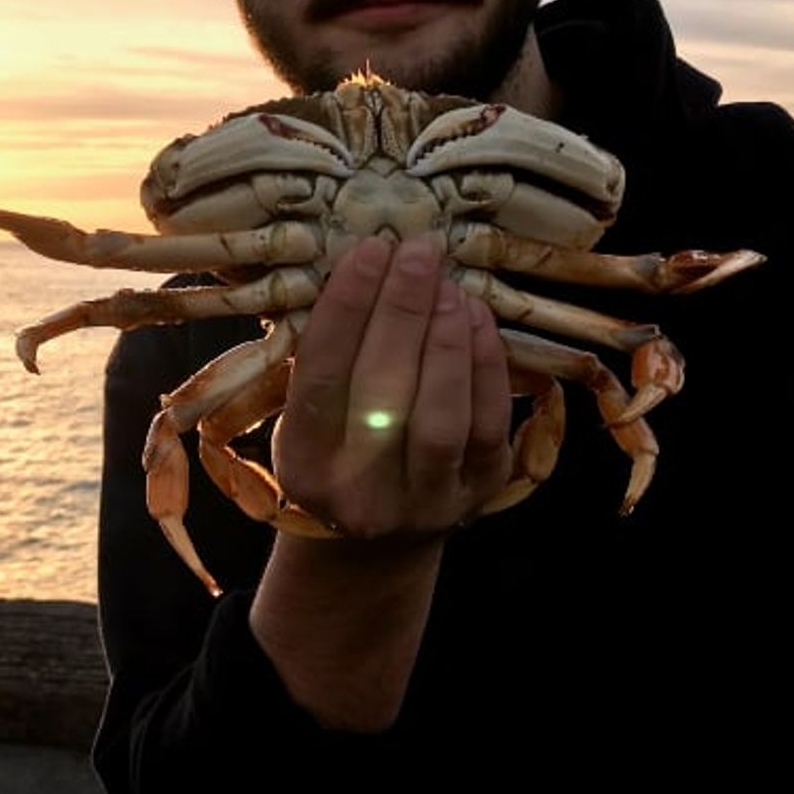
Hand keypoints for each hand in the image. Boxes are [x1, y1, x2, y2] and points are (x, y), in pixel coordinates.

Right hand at [251, 234, 512, 729]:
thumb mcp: (304, 414)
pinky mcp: (479, 494)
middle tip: (416, 252)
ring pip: (440, 416)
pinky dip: (486, 364)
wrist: (376, 544)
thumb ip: (321, 352)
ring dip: (446, 339)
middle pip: (383, 391)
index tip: (368, 250)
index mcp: (303, 464)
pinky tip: (476, 317)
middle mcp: (359, 493)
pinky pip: (490, 424)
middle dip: (403, 311)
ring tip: (447, 285)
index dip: (347, 309)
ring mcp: (424, 501)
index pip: (321, 377)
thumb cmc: (334, 452)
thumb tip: (362, 260)